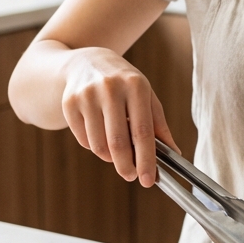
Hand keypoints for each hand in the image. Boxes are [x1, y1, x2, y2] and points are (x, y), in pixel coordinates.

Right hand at [61, 47, 178, 186]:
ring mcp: (87, 95)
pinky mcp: (69, 103)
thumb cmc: (124, 84)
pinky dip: (94, 146)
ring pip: (99, 145)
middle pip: (118, 142)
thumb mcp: (146, 96)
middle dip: (126, 167)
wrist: (87, 62)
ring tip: (116, 151)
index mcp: (135, 85)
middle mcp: (110, 88)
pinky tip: (100, 135)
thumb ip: (159, 125)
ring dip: (110, 157)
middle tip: (131, 176)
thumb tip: (174, 154)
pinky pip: (84, 140)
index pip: (143, 131)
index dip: (146, 159)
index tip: (149, 179)